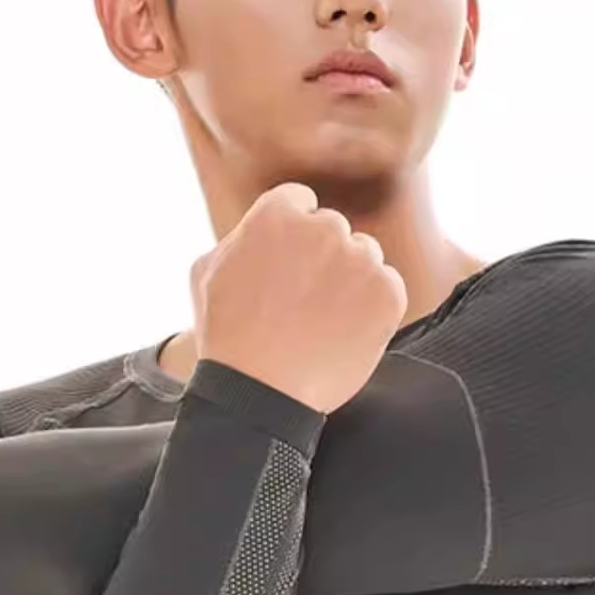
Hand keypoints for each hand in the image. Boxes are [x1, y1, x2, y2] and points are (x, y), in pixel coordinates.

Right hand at [190, 182, 408, 414]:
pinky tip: (344, 332)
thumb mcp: (206, 272)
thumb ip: (239, 237)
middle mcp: (324, 227)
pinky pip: (387, 286)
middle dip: (321, 256)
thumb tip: (257, 229)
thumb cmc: (227, 336)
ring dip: (350, 279)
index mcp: (277, 214)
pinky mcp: (388, 292)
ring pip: (364, 256)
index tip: (288, 264)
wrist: (261, 392)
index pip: (299, 202)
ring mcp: (360, 259)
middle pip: (333, 229)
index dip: (291, 234)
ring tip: (322, 320)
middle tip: (302, 300)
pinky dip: (372, 307)